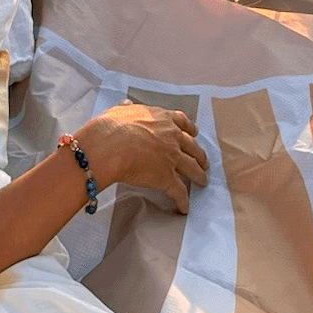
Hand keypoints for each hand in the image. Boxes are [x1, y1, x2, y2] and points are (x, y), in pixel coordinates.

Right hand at [81, 103, 208, 212]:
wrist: (109, 146)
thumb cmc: (110, 127)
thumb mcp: (120, 111)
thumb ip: (128, 108)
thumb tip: (127, 105)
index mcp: (162, 119)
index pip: (182, 122)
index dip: (190, 129)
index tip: (194, 133)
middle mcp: (171, 137)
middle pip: (192, 146)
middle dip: (199, 154)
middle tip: (203, 160)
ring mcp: (171, 157)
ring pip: (192, 168)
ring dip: (199, 175)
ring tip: (203, 181)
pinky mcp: (166, 177)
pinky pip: (179, 191)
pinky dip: (183, 200)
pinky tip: (185, 207)